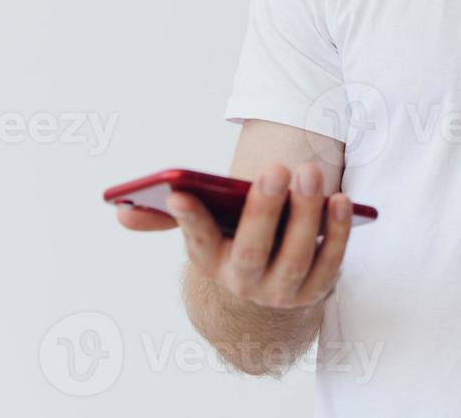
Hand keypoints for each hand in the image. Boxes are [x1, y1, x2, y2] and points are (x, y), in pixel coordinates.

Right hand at [117, 160, 353, 309]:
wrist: (271, 290)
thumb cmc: (236, 241)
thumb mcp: (205, 232)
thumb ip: (168, 216)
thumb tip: (121, 211)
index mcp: (211, 261)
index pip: (197, 241)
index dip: (188, 218)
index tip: (179, 191)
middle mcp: (244, 282)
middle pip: (252, 250)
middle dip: (262, 210)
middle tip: (275, 168)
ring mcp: (282, 290)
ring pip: (296, 256)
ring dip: (306, 215)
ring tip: (310, 173)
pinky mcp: (317, 289)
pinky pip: (331, 262)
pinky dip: (337, 232)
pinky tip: (340, 200)